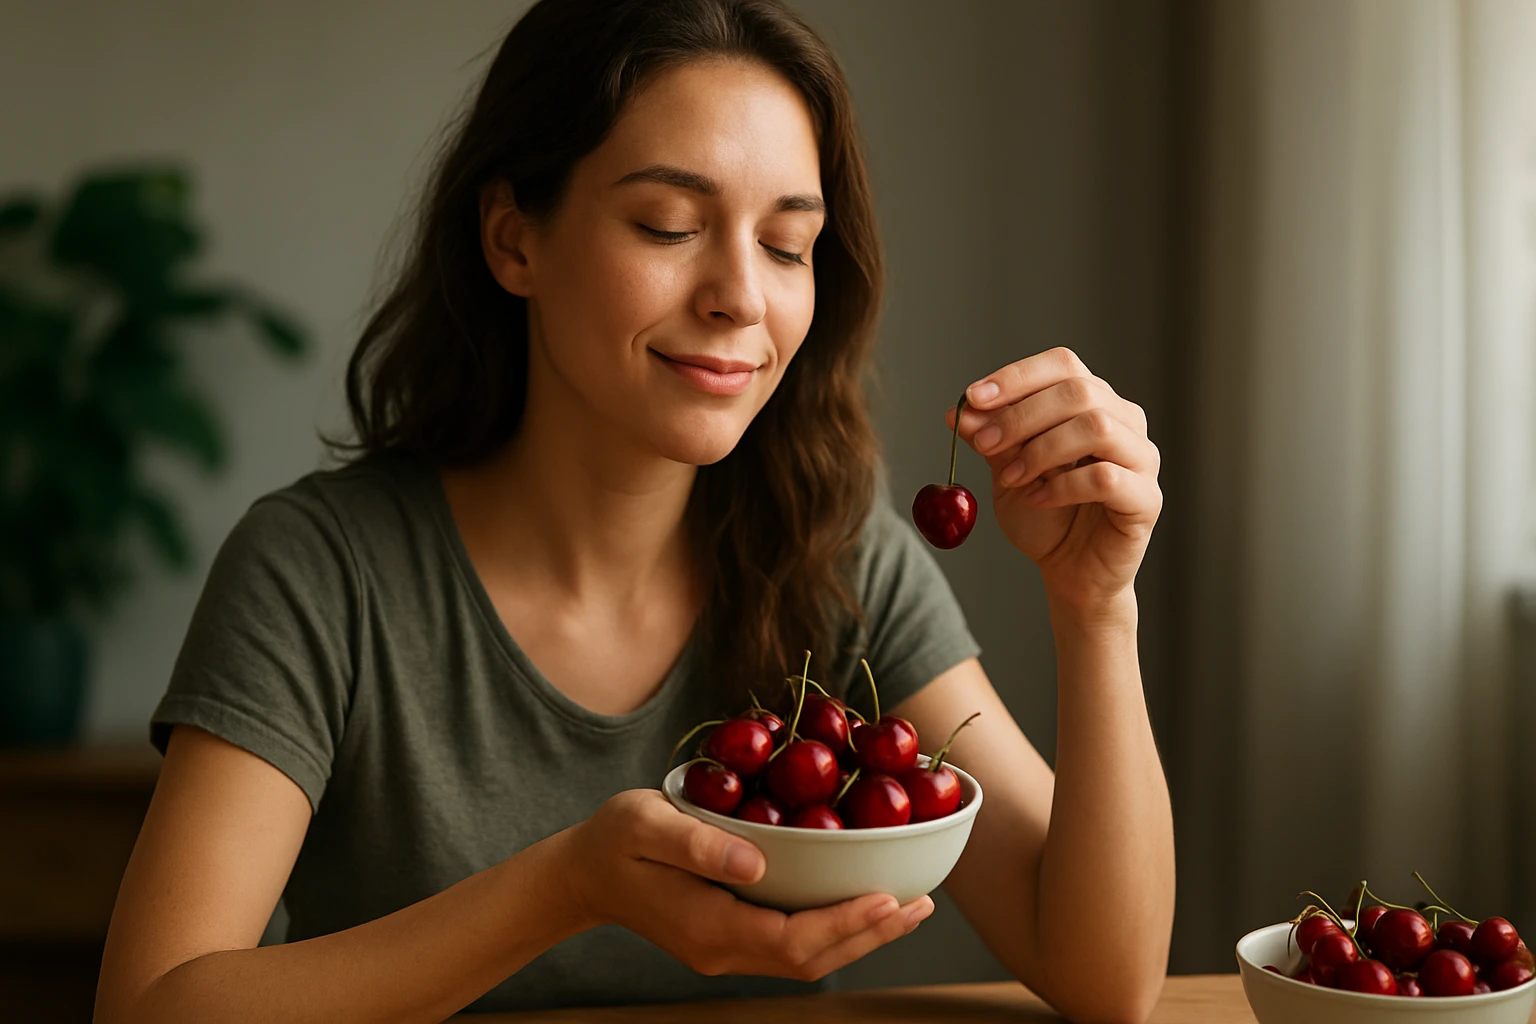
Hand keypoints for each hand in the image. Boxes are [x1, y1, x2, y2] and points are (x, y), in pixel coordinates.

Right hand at [564, 789, 932, 980]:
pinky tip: (862, 902)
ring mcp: (727, 951)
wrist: (582, 874)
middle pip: (811, 958)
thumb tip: (758, 861)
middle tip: (922, 903)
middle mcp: (723, 950)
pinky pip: (793, 943)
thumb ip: (698, 841)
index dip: (844, 922)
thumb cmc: (611, 839)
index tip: (888, 896)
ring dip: (860, 935)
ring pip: (807, 958)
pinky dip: (835, 927)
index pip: (791, 939)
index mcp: (707, 926)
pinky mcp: (732, 938)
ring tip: (909, 907)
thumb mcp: (644, 824)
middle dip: (870, 933)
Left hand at [949, 347, 1160, 613]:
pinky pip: (1106, 478)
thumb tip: (959, 411)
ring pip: (1097, 427)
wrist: (1069, 571)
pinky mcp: (1146, 499)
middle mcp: (1125, 421)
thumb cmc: (1044, 515)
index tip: (972, 398)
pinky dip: (1062, 486)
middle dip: (1022, 416)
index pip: (1062, 365)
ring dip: (1042, 449)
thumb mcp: (1007, 470)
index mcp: (1093, 402)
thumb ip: (991, 439)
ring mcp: (1141, 458)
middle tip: (985, 443)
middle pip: (1079, 391)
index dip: (1016, 377)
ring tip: (1011, 477)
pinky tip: (1037, 500)